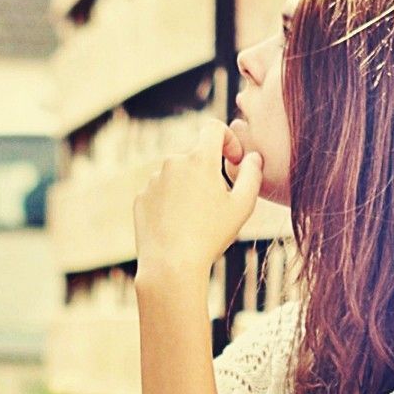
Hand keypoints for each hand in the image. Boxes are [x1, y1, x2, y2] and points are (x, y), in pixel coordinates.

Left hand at [132, 121, 261, 284]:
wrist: (170, 265)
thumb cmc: (210, 235)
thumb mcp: (243, 206)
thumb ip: (253, 175)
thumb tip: (253, 158)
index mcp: (199, 159)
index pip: (213, 128)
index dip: (228, 139)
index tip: (234, 160)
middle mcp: (172, 162)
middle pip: (195, 156)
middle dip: (209, 171)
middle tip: (217, 203)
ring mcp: (153, 180)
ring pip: (176, 175)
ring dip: (188, 188)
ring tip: (196, 220)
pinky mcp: (141, 198)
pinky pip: (160, 192)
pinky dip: (170, 203)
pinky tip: (177, 226)